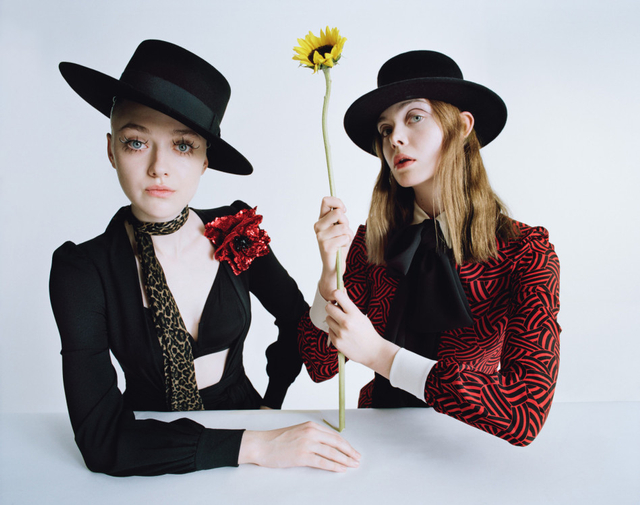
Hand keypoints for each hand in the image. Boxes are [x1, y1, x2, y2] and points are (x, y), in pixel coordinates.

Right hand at [238, 421, 360, 471]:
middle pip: (336, 443)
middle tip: (357, 459)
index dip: (345, 444)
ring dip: (345, 460)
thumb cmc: (277, 440)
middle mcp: (311, 433)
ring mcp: (307, 444)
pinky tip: (340, 469)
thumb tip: (328, 446)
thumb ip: (312, 436)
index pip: (334, 435)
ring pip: (332, 453)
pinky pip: (322, 462)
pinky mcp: (302, 456)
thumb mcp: (298, 432)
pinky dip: (334, 466)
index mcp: (311, 426)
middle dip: (349, 452)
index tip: (352, 450)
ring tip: (352, 465)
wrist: (261, 445)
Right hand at [314, 196, 353, 299]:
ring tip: (342, 241)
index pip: (326, 201)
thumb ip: (339, 217)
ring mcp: (320, 236)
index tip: (344, 210)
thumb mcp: (340, 227)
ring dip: (348, 235)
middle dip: (346, 222)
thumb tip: (341, 209)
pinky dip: (347, 243)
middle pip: (338, 213)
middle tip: (343, 232)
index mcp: (321, 219)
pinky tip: (340, 248)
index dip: (338, 203)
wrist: (335, 265)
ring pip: (343, 226)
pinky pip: (344, 238)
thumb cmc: (339, 245)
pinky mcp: (326, 246)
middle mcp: (318, 226)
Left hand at [325, 289, 399, 377]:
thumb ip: (348, 304)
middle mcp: (346, 322)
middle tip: (336, 310)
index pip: (338, 295)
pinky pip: (329, 330)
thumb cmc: (367, 332)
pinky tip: (343, 334)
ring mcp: (340, 333)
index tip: (336, 296)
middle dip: (331, 307)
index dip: (336, 294)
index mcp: (354, 313)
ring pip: (328, 319)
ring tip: (342, 324)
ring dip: (332, 320)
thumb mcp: (360, 315)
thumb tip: (341, 289)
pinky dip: (334, 331)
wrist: (373, 351)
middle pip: (328, 307)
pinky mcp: (336, 342)